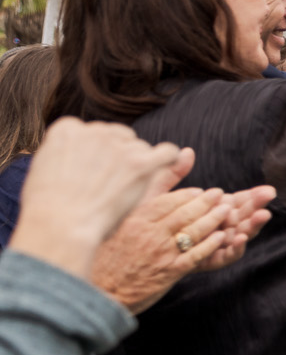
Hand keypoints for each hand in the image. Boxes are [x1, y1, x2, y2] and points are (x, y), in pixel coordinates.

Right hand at [10, 120, 188, 282]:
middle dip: (120, 157)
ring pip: (141, 147)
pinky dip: (169, 161)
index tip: (94, 172)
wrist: (60, 225)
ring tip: (125, 191)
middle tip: (112, 185)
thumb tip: (79, 142)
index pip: (93, 133)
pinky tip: (165, 171)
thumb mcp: (47, 168)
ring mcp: (118, 146)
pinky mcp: (140, 163)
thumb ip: (66, 151)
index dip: (97, 154)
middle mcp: (94, 130)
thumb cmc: (50, 208)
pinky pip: (168, 152)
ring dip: (140, 165)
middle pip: (120, 137)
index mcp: (68, 129)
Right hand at [89, 184, 276, 311]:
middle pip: (183, 213)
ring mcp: (160, 253)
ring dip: (213, 219)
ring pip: (192, 231)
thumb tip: (145, 184)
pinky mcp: (169, 272)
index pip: (166, 201)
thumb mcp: (117, 225)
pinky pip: (194, 255)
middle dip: (206, 202)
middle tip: (220, 194)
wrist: (101, 291)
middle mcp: (148, 233)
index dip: (187, 195)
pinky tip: (223, 237)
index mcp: (134, 219)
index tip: (201, 191)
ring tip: (228, 210)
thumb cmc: (107, 255)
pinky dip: (210, 245)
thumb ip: (136, 205)